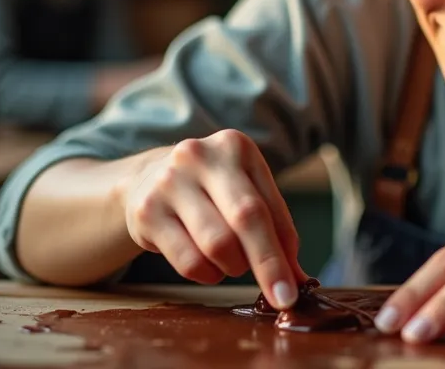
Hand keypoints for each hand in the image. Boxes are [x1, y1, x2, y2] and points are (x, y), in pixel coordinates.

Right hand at [122, 129, 308, 308]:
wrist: (148, 181)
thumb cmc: (211, 191)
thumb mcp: (247, 193)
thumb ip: (276, 229)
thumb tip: (298, 277)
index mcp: (234, 147)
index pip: (268, 207)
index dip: (283, 252)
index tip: (294, 288)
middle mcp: (199, 156)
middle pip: (245, 220)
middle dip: (267, 265)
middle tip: (281, 298)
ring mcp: (169, 182)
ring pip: (217, 245)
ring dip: (232, 267)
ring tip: (230, 261)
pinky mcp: (146, 211)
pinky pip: (188, 261)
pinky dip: (207, 274)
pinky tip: (207, 264)